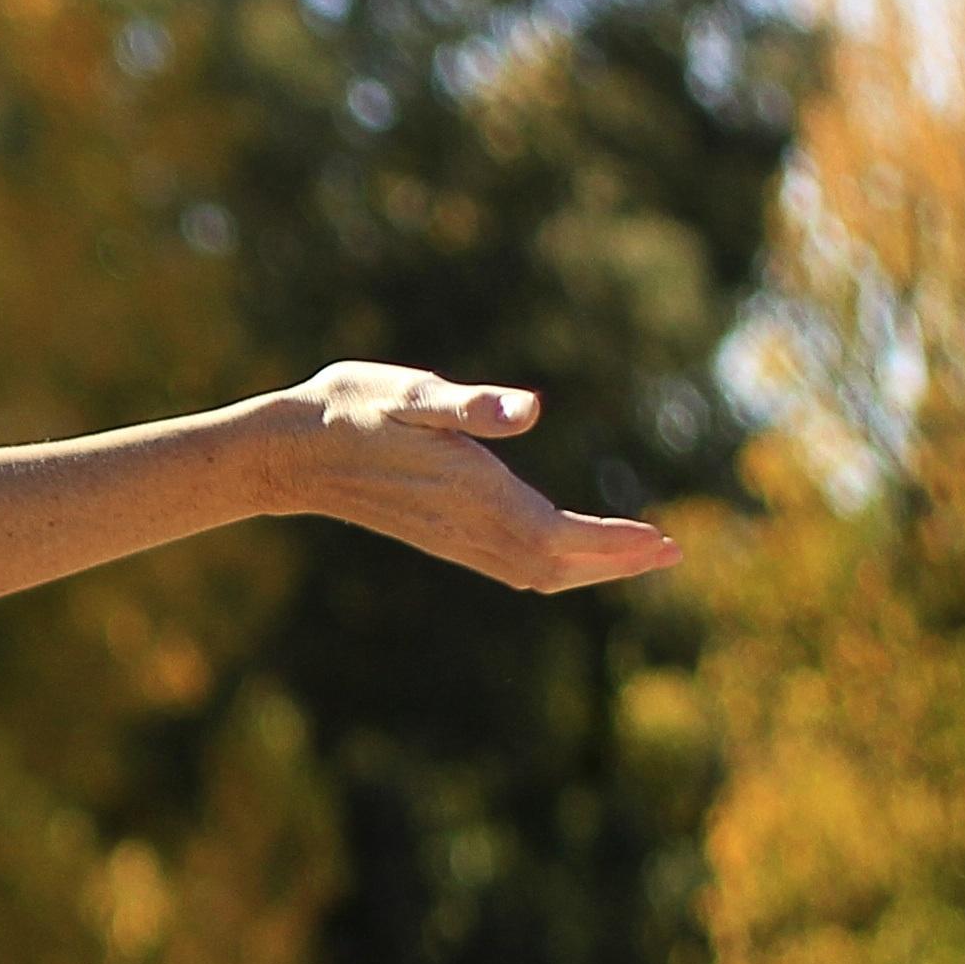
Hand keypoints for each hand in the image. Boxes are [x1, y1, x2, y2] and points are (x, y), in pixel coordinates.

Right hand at [262, 364, 679, 591]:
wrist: (292, 450)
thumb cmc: (352, 409)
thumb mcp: (411, 393)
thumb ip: (468, 405)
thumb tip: (527, 410)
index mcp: (472, 492)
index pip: (558, 535)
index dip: (613, 543)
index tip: (662, 541)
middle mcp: (467, 525)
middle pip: (556, 564)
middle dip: (615, 562)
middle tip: (672, 553)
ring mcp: (453, 536)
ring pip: (535, 570)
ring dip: (588, 568)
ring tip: (635, 556)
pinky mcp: (442, 534)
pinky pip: (511, 564)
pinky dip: (552, 565)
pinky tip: (564, 554)